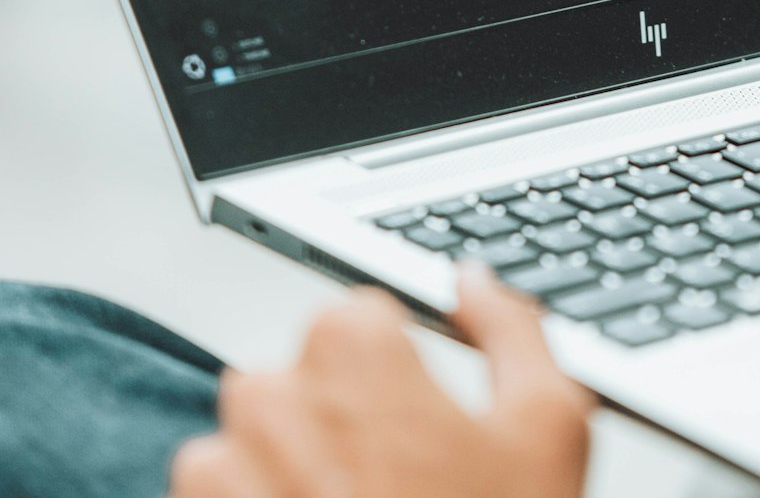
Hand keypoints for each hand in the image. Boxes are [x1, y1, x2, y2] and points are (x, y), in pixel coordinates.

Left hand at [169, 263, 592, 497]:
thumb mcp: (548, 433)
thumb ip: (513, 331)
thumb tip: (475, 282)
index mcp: (350, 347)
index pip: (359, 321)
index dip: (397, 377)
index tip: (420, 430)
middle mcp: (273, 391)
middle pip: (303, 379)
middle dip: (340, 422)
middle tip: (395, 489)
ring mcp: (224, 465)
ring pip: (254, 438)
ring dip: (288, 469)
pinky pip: (212, 495)